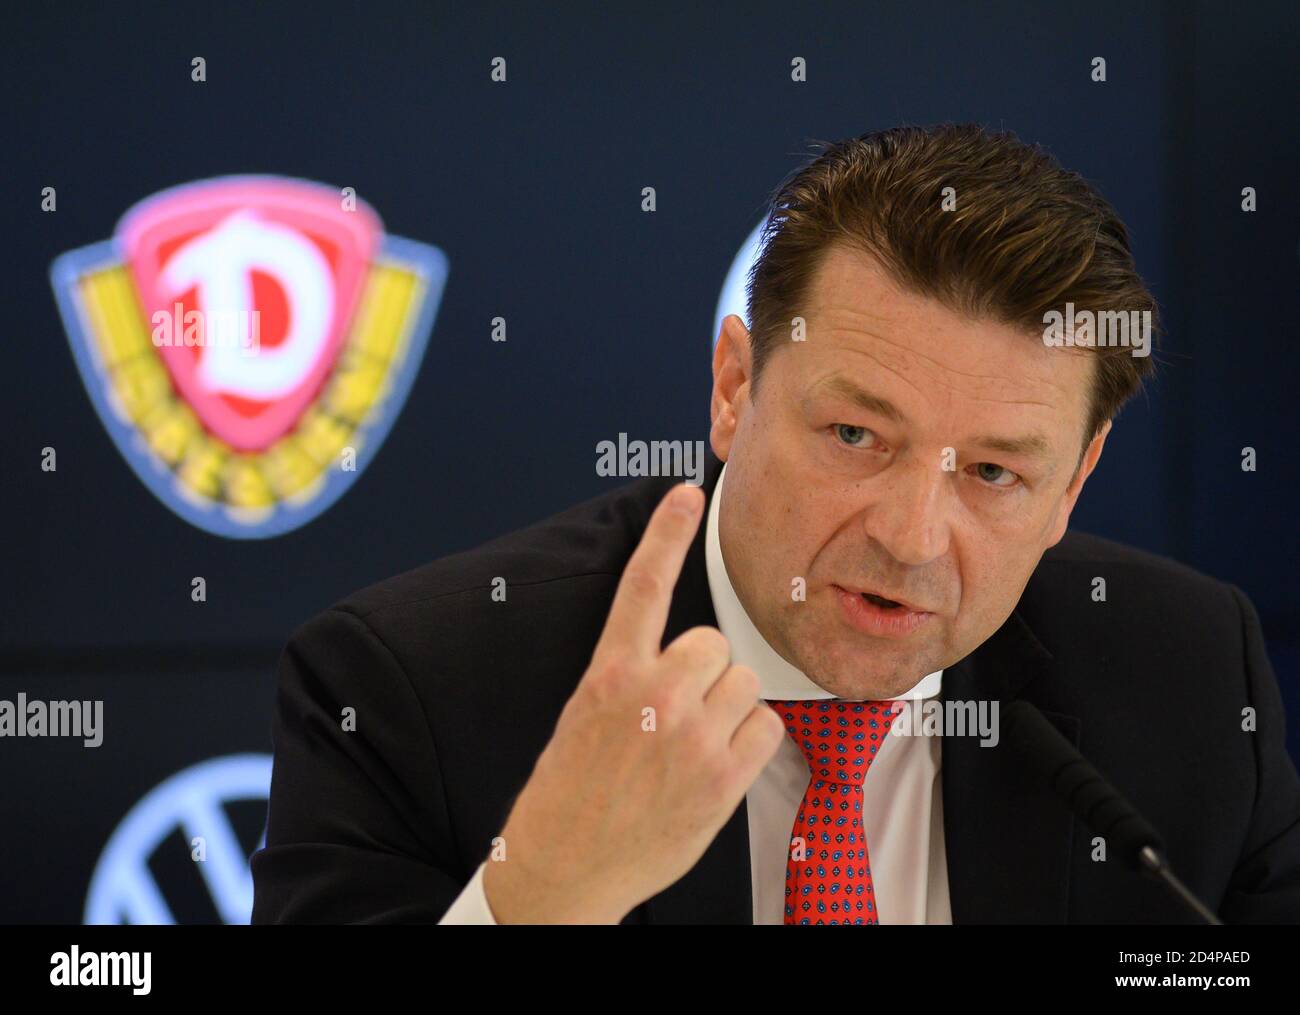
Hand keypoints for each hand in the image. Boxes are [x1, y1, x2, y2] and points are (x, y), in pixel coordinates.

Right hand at [482, 482, 785, 922]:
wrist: (565, 869)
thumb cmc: (569, 793)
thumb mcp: (583, 717)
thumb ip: (629, 677)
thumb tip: (676, 656)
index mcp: (609, 676)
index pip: (641, 588)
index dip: (665, 535)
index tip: (684, 494)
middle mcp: (653, 697)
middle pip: (714, 643)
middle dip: (704, 671)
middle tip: (677, 711)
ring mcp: (692, 738)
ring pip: (744, 682)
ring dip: (727, 707)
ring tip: (691, 744)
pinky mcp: (724, 778)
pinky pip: (766, 727)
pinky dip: (749, 742)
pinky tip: (715, 766)